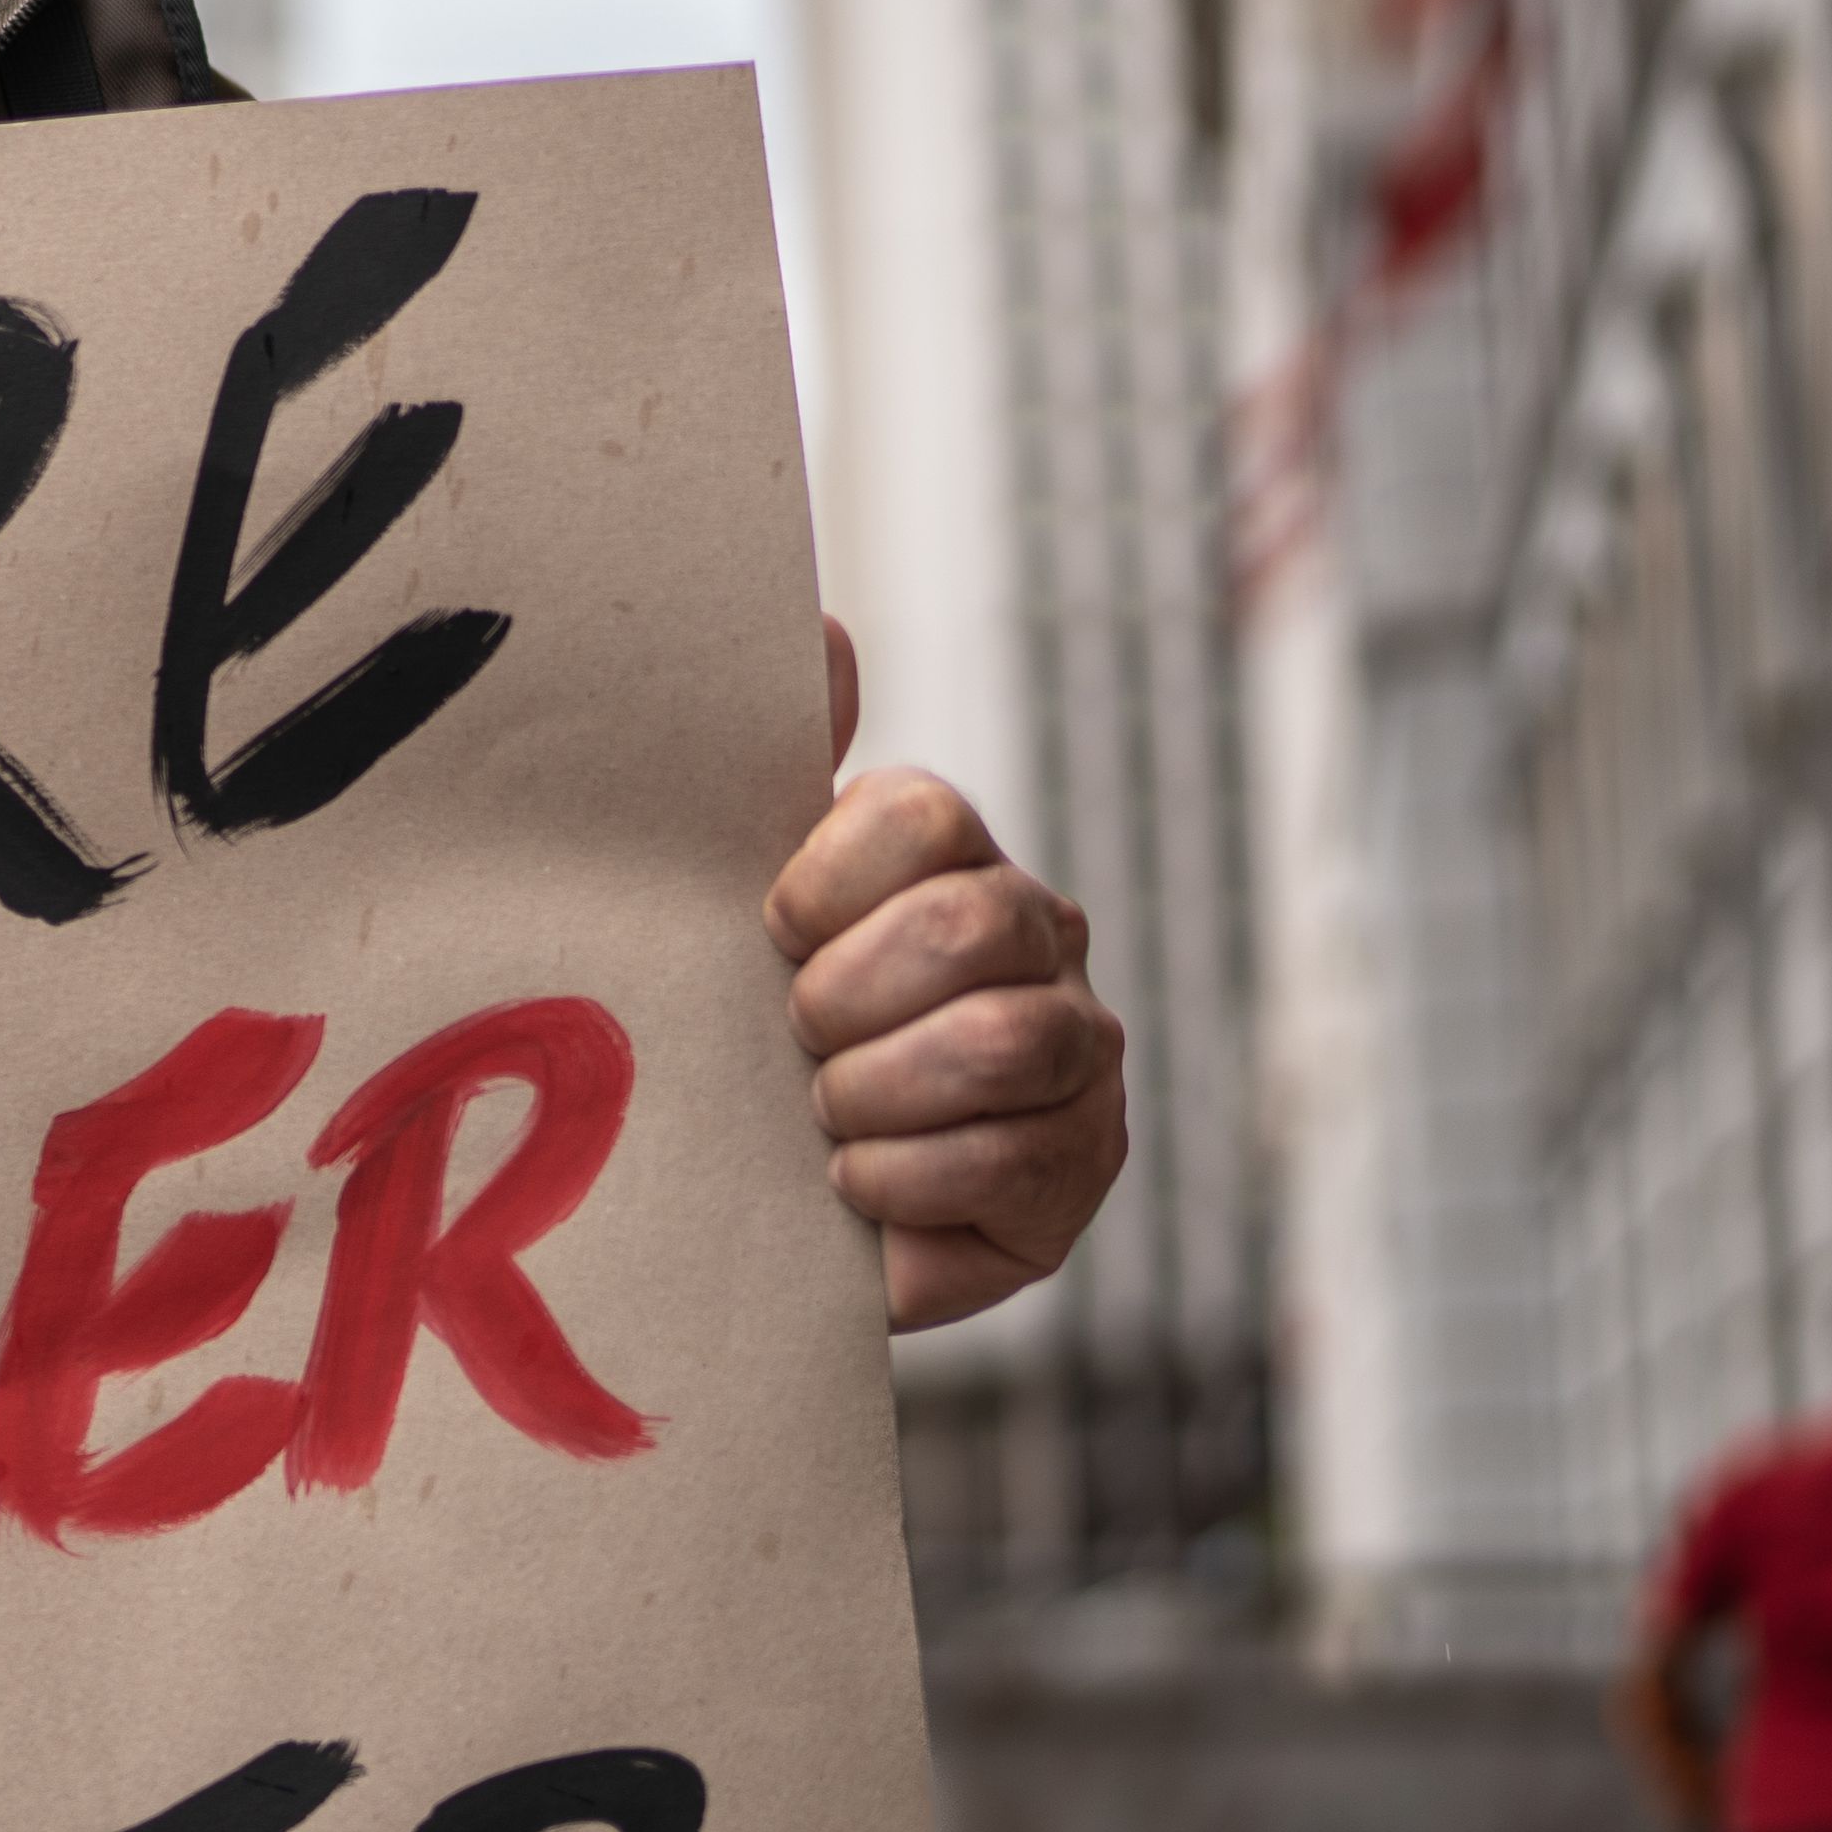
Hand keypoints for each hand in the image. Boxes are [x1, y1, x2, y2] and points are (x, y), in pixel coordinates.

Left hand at [776, 617, 1127, 1335]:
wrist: (789, 1205)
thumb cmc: (764, 1037)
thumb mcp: (746, 908)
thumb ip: (779, 774)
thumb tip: (820, 626)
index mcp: (951, 857)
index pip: (918, 812)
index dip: (823, 882)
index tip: (771, 934)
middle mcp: (1039, 934)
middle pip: (966, 926)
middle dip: (846, 999)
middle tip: (796, 1037)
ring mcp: (1079, 1049)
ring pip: (998, 1044)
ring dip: (876, 1091)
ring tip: (825, 1114)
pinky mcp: (1086, 1161)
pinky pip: (1008, 1159)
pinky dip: (902, 1179)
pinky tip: (859, 1183)